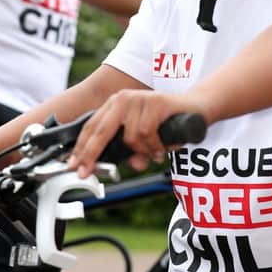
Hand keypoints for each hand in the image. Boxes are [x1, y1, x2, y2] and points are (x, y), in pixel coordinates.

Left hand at [68, 89, 206, 177]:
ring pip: (130, 138)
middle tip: (87, 172)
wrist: (197, 108)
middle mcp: (124, 99)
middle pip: (101, 131)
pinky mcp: (155, 103)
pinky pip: (147, 134)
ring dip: (144, 151)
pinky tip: (164, 146)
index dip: (82, 149)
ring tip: (156, 151)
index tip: (75, 166)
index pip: (92, 127)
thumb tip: (132, 165)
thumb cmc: (168, 123)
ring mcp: (139, 99)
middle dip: (92, 154)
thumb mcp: (146, 141)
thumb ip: (135, 153)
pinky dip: (156, 146)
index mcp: (115, 105)